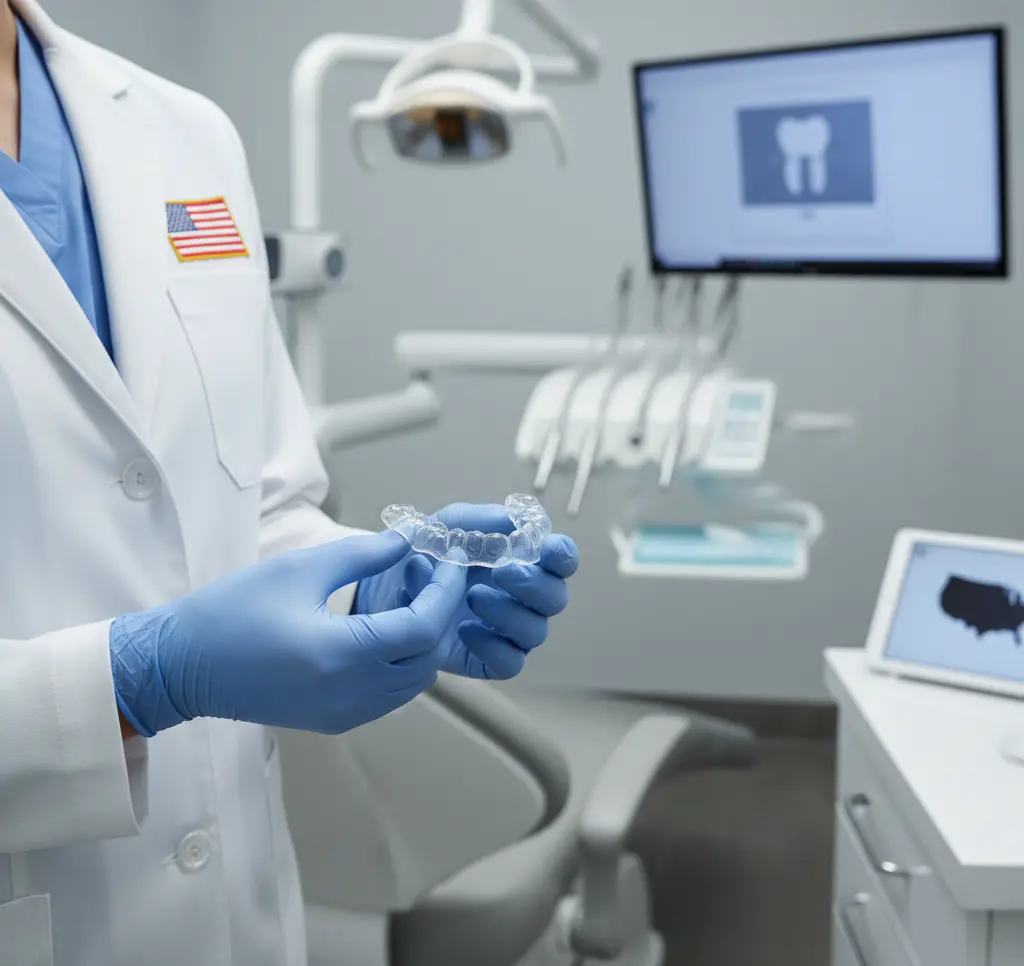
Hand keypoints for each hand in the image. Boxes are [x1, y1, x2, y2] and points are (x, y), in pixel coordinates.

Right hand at [109, 531, 466, 736]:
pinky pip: (390, 695)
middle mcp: (351, 693)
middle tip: (430, 574)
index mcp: (341, 655)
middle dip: (440, 615)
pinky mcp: (335, 721)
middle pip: (427, 659)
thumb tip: (407, 541)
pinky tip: (385, 628)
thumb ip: (362, 555)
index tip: (450, 560)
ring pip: (414, 682)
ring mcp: (345, 713)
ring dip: (423, 641)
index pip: (422, 629)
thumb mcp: (299, 570)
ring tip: (408, 597)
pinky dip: (402, 663)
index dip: (444, 592)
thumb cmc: (232, 611)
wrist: (181, 667)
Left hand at [355, 503, 578, 679]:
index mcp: (516, 559)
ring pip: (535, 632)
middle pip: (556, 598)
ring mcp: (503, 630)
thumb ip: (474, 519)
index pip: (560, 560)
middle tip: (501, 572)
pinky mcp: (484, 659)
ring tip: (472, 598)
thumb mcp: (438, 527)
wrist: (375, 593)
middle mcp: (518, 597)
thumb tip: (513, 518)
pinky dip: (493, 646)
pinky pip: (510, 663)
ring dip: (509, 613)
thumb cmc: (415, 554)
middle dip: (534, 584)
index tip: (545, 549)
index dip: (562, 555)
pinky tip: (463, 630)